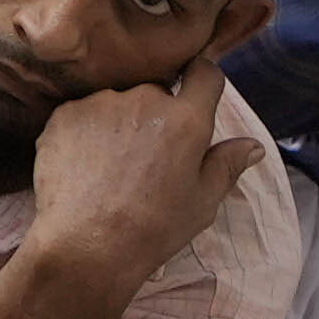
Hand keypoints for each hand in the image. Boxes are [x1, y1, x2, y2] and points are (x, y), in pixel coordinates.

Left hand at [20, 62, 260, 289]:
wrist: (86, 244)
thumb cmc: (153, 229)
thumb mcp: (202, 203)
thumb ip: (226, 165)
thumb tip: (253, 145)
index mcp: (186, 120)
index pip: (204, 73)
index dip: (202, 80)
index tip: (196, 94)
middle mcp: (144, 98)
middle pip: (157, 91)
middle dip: (157, 115)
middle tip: (148, 158)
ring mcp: (100, 103)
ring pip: (118, 103)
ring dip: (120, 123)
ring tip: (111, 168)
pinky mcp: (64, 113)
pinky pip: (83, 114)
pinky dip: (85, 133)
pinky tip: (84, 167)